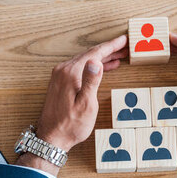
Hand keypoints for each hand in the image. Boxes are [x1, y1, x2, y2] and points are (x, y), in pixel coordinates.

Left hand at [15, 35, 127, 175]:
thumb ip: (91, 81)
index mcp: (71, 73)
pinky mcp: (60, 82)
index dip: (111, 46)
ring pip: (85, 61)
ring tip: (118, 56)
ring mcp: (60, 75)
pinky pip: (80, 68)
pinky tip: (102, 67)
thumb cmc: (70, 125)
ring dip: (102, 58)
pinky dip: (93, 66)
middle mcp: (63, 70)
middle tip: (125, 46)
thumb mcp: (86, 105)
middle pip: (90, 54)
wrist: (51, 137)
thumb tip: (96, 61)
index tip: (123, 40)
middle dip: (109, 50)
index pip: (95, 54)